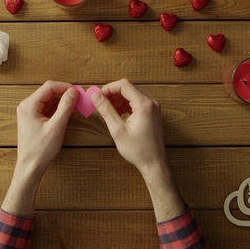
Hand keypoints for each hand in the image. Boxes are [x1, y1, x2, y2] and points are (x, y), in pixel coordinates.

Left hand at [2, 81, 77, 216]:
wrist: (30, 166)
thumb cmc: (40, 150)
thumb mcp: (56, 126)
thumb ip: (65, 107)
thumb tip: (73, 92)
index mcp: (29, 105)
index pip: (49, 87)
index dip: (65, 87)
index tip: (78, 92)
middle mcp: (27, 106)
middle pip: (49, 92)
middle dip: (65, 94)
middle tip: (80, 98)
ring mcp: (29, 112)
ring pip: (49, 100)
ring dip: (63, 101)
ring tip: (77, 105)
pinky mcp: (33, 119)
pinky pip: (47, 108)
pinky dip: (58, 108)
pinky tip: (69, 111)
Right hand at [92, 78, 184, 220]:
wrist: (154, 163)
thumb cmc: (138, 149)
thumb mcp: (117, 129)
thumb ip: (106, 110)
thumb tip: (95, 96)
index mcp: (144, 104)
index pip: (124, 85)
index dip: (109, 88)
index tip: (98, 96)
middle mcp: (151, 103)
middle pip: (128, 89)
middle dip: (112, 94)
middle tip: (100, 104)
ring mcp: (153, 108)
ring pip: (132, 96)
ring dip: (118, 100)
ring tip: (107, 111)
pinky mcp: (152, 114)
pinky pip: (136, 103)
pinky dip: (125, 106)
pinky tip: (116, 115)